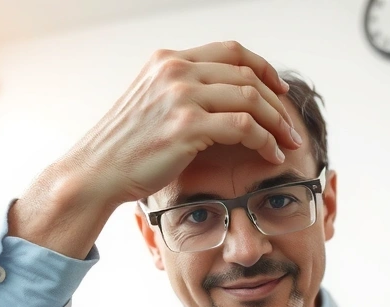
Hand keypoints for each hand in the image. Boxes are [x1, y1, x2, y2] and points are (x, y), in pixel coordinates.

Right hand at [10, 41, 299, 258]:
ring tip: (290, 143)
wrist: (96, 172)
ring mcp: (181, 95)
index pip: (230, 50)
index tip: (280, 90)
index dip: (262, 67)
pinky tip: (272, 155)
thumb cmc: (125, 148)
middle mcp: (175, 70)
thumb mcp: (152, 104)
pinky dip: (265, 141)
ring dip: (277, 123)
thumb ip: (182, 92)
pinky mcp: (188, 125)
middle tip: (292, 127)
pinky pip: (244, 127)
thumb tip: (220, 98)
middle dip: (277, 103)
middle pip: (246, 75)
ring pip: (250, 99)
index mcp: (167, 60)